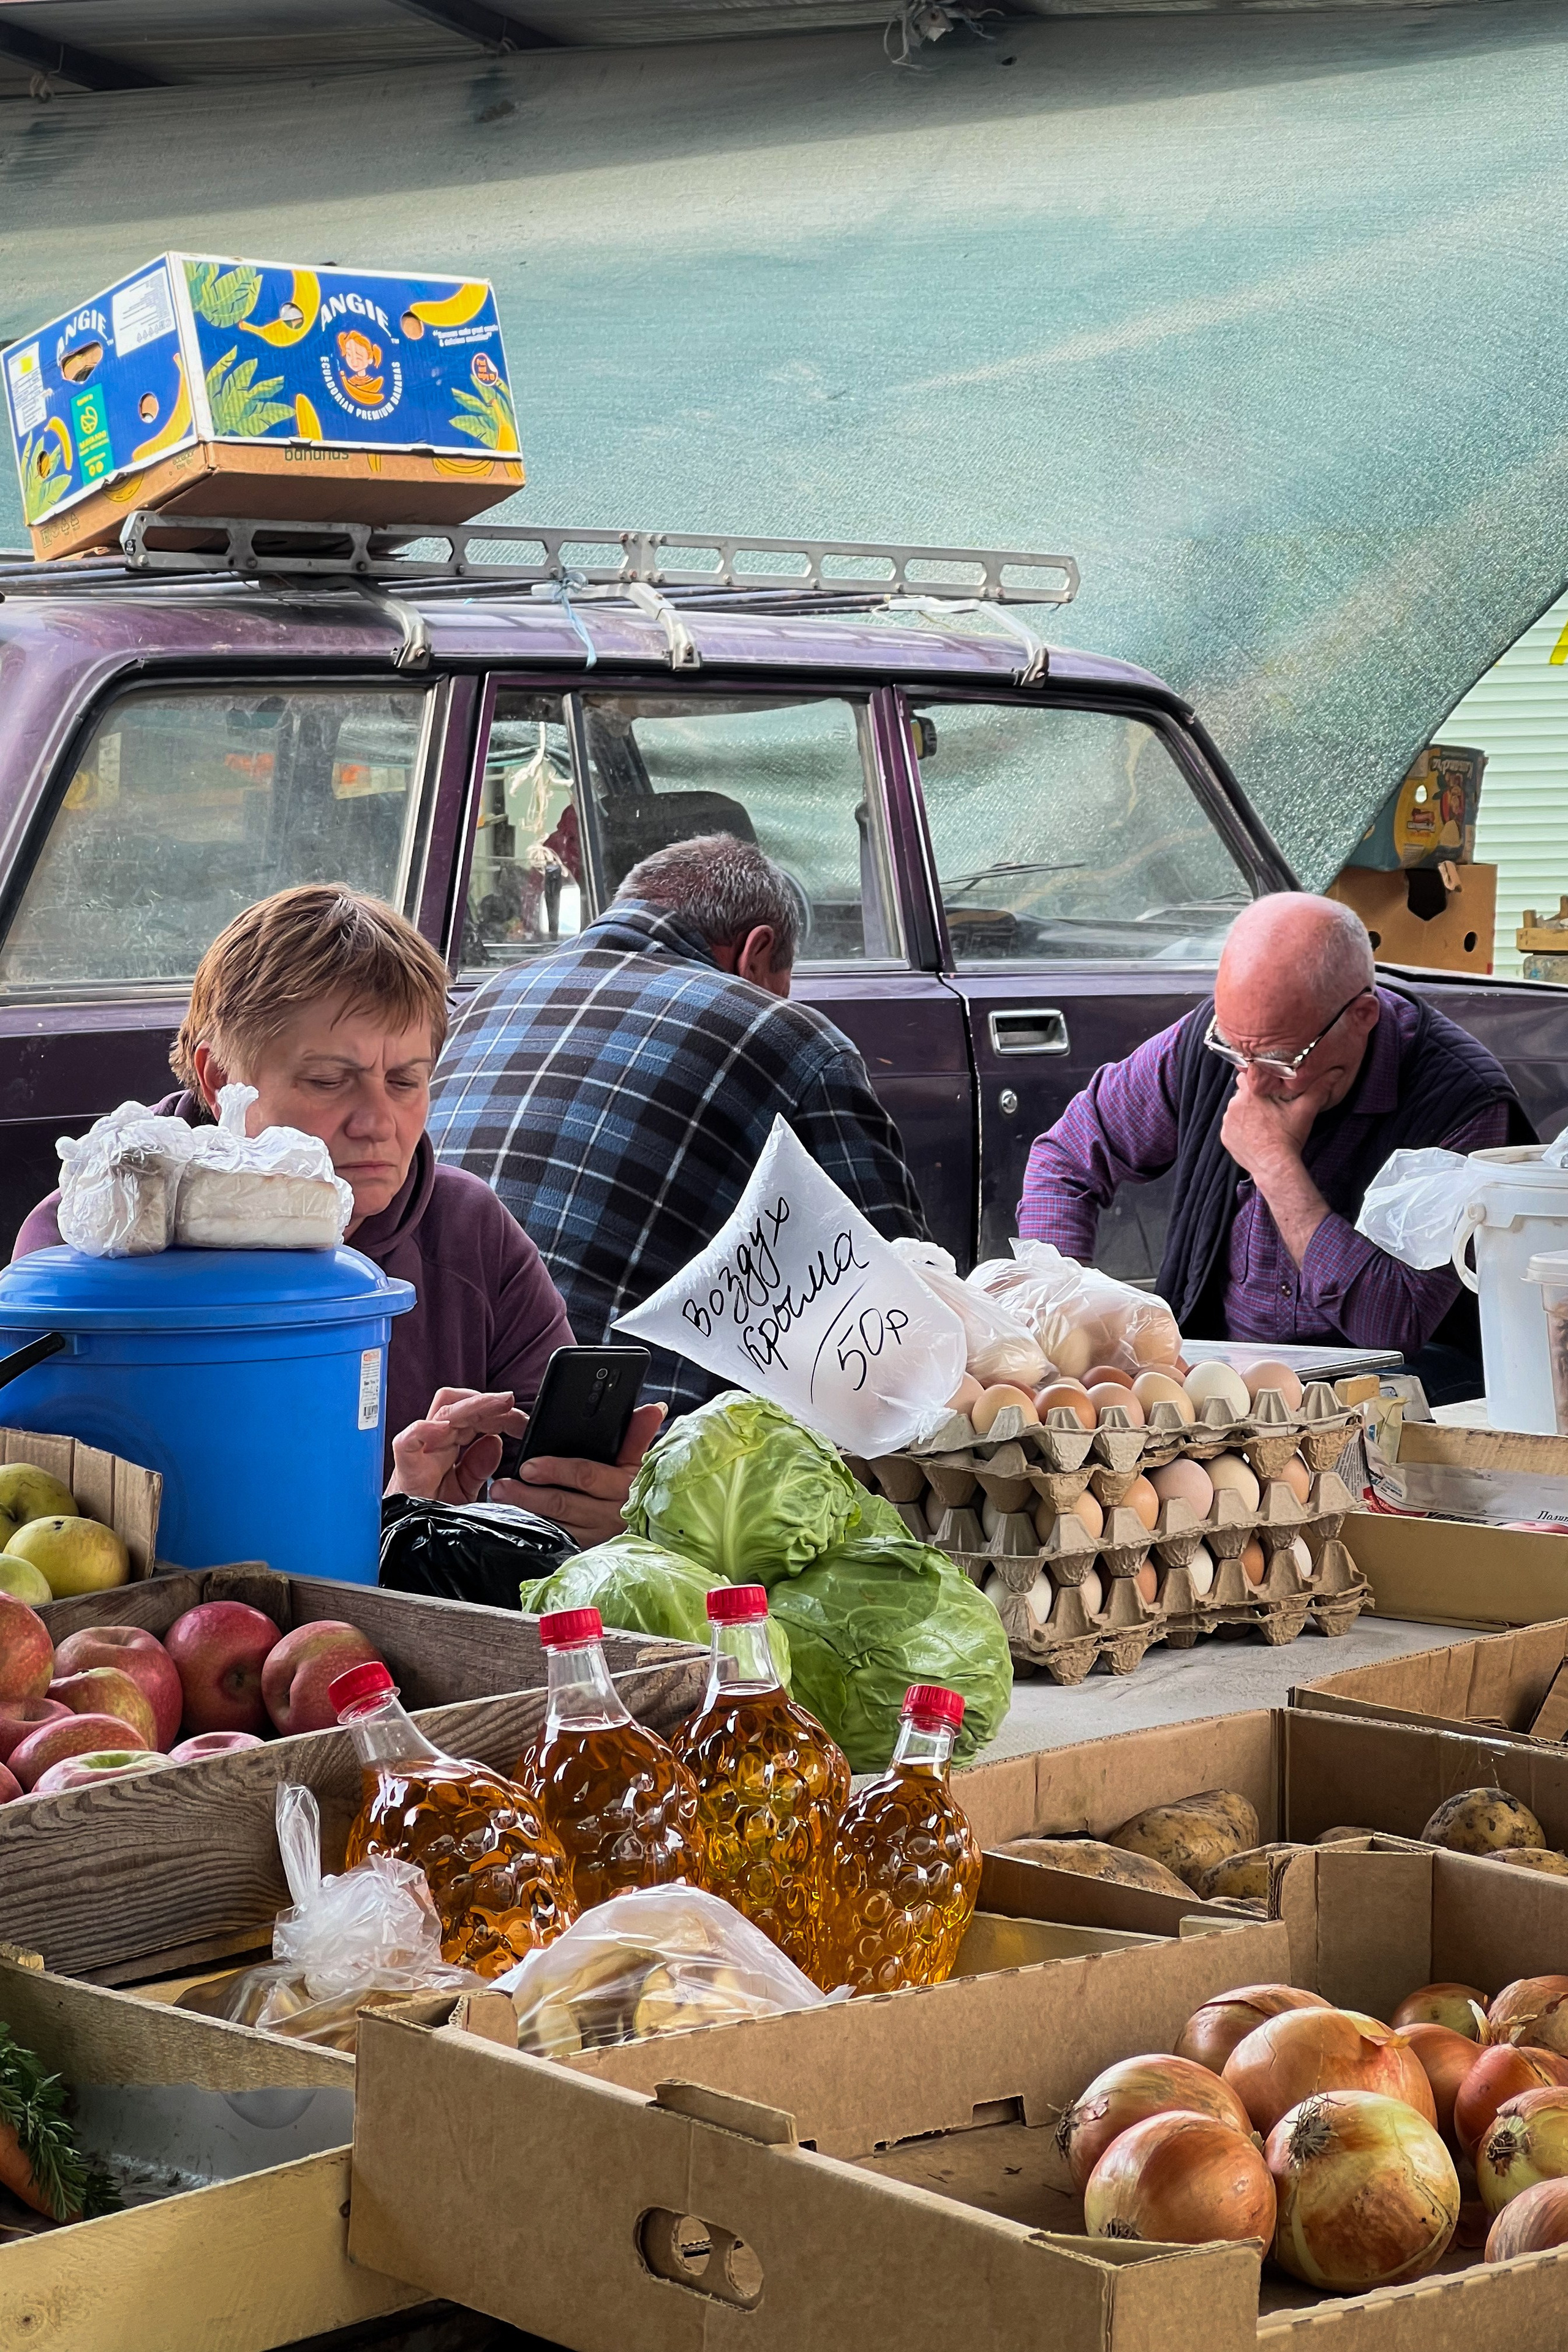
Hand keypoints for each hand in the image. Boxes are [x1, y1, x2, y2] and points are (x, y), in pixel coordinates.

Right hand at [386, 1387, 526, 1504]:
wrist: (408, 1546)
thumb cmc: (430, 1515)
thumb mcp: (463, 1492)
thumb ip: (477, 1468)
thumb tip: (494, 1441)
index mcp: (448, 1445)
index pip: (471, 1415)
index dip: (496, 1411)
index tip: (520, 1420)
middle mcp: (433, 1443)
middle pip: (458, 1405)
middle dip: (487, 1401)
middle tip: (511, 1404)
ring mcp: (419, 1454)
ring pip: (440, 1413)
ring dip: (471, 1405)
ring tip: (496, 1405)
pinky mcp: (405, 1471)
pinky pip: (408, 1442)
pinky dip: (425, 1430)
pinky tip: (447, 1429)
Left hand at [493, 1401, 666, 1549]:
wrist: (649, 1526)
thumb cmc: (636, 1486)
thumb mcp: (639, 1460)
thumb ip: (639, 1434)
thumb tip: (654, 1407)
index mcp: (623, 1486)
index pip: (586, 1476)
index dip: (556, 1470)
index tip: (528, 1466)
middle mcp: (610, 1514)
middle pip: (563, 1503)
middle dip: (529, 1495)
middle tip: (502, 1484)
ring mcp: (596, 1536)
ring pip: (555, 1525)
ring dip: (525, 1512)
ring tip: (501, 1498)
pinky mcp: (584, 1549)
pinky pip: (556, 1541)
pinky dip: (534, 1531)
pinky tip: (514, 1522)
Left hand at [1220, 1065, 1334, 1182]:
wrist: (1274, 1166)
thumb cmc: (1289, 1137)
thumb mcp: (1305, 1110)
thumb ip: (1319, 1088)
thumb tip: (1336, 1072)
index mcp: (1251, 1092)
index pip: (1247, 1074)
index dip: (1258, 1078)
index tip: (1268, 1085)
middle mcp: (1234, 1104)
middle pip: (1242, 1092)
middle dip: (1253, 1096)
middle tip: (1269, 1106)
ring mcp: (1227, 1121)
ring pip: (1236, 1109)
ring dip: (1246, 1112)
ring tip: (1263, 1122)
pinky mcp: (1225, 1136)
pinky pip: (1231, 1126)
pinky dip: (1240, 1128)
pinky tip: (1255, 1134)